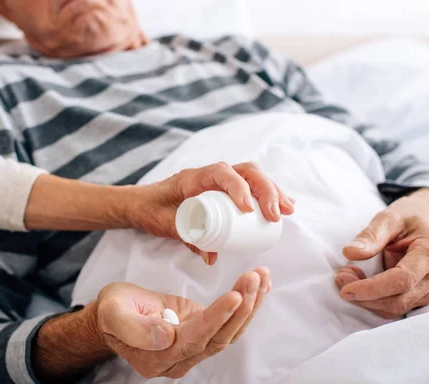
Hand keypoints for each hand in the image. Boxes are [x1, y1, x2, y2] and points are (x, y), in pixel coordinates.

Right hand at [96, 267, 270, 378]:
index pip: (195, 338)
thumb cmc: (114, 311)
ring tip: (261, 277)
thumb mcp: (114, 313)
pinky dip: (246, 305)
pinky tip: (260, 287)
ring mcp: (193, 348)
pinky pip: (228, 323)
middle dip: (241, 306)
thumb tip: (165, 336)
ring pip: (229, 331)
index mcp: (157, 358)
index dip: (217, 317)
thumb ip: (136, 328)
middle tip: (254, 277)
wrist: (116, 314)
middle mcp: (180, 359)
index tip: (235, 296)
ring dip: (249, 303)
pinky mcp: (202, 333)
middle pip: (219, 336)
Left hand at [129, 162, 293, 264]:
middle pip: (246, 171)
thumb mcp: (166, 225)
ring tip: (288, 210)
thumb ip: (187, 238)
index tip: (249, 210)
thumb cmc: (151, 209)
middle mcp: (210, 174)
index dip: (238, 188)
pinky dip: (267, 195)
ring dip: (272, 191)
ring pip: (252, 177)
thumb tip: (212, 257)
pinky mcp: (225, 190)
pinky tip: (282, 208)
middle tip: (277, 215)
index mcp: (194, 178)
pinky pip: (250, 187)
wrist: (140, 202)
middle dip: (266, 190)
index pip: (222, 174)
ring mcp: (219, 180)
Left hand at [335, 189, 428, 318]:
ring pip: (397, 308)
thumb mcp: (388, 217)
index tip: (345, 289)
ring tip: (346, 276)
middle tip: (340, 277)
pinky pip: (396, 307)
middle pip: (399, 300)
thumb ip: (370, 235)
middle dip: (365, 296)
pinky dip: (373, 301)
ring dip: (366, 300)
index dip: (372, 288)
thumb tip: (350, 253)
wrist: (428, 222)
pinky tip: (359, 283)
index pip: (402, 280)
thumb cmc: (408, 218)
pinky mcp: (422, 296)